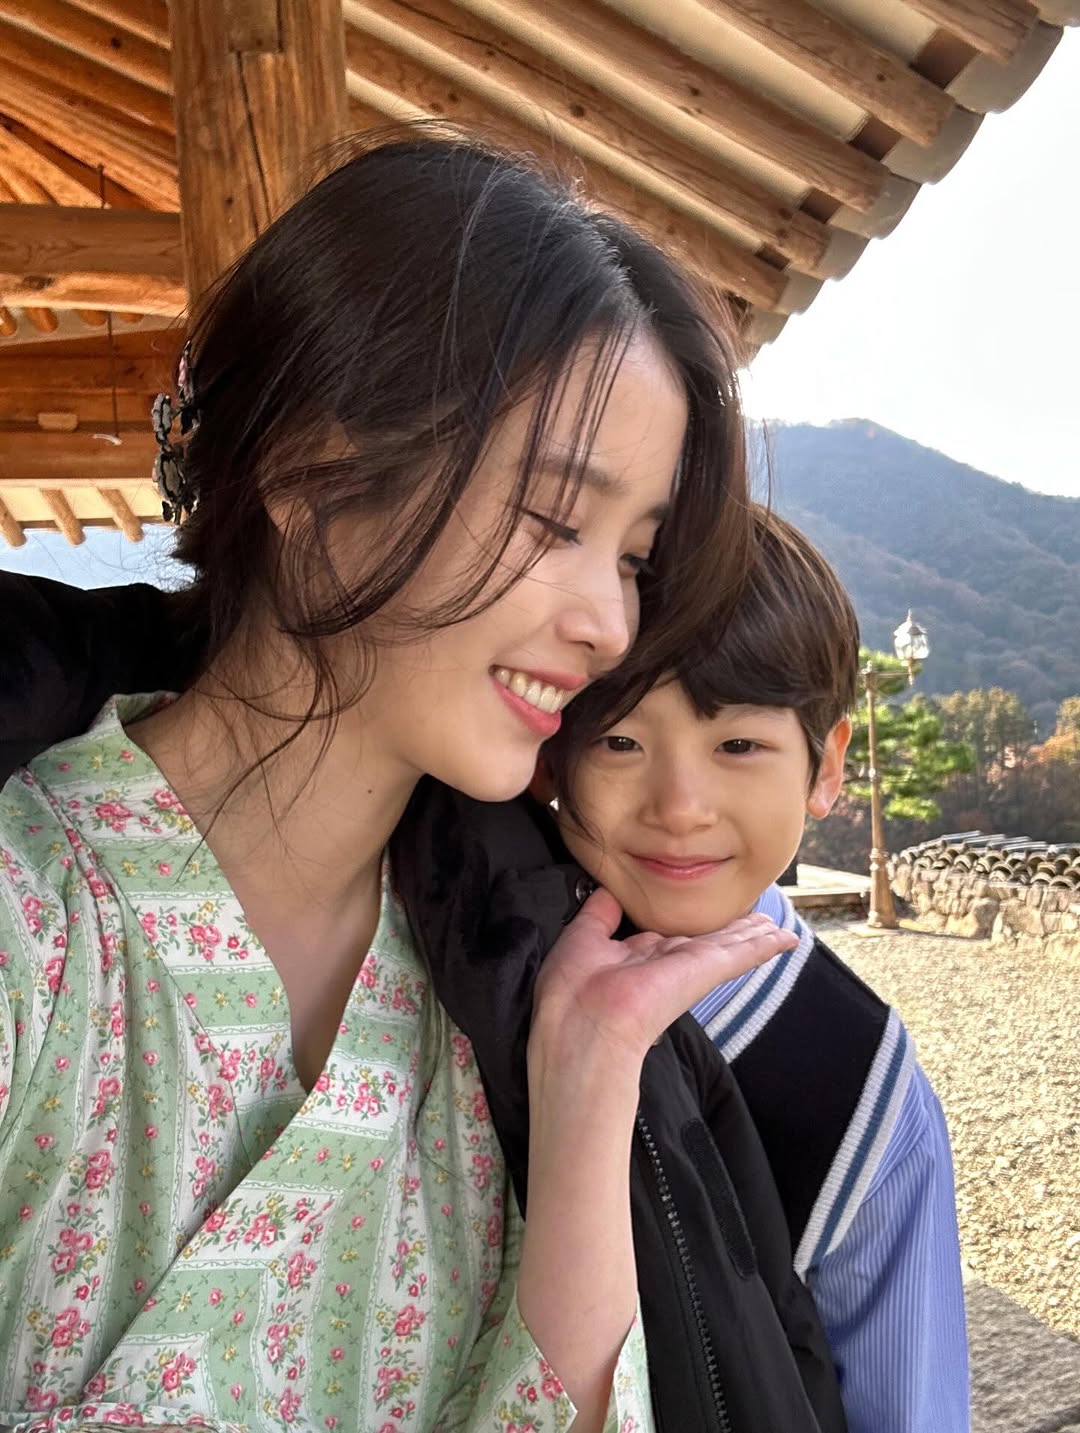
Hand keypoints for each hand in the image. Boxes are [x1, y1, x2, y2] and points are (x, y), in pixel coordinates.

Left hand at [531, 887, 797, 1067]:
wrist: (584, 1024)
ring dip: (754, 936)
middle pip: (707, 943)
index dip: (688, 929)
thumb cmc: (573, 989)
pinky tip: (786, 939)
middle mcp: (666, 965)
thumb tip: (606, 888)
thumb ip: (599, 912)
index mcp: (636, 960)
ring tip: (777, 928)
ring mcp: (688, 969)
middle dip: (731, 932)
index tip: (698, 922)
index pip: (670, 940)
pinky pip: (741, 954)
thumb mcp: (582, 937)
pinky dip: (765, 945)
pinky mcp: (706, 970)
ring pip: (729, 946)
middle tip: (758, 921)